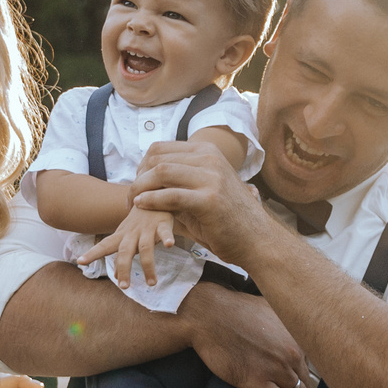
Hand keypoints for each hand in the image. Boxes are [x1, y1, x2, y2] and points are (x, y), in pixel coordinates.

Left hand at [78, 206, 178, 288]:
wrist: (154, 192)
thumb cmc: (140, 220)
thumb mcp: (128, 236)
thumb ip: (121, 255)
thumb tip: (115, 275)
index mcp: (122, 235)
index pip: (104, 245)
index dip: (92, 253)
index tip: (80, 261)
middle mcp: (132, 232)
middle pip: (124, 251)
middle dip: (123, 268)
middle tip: (124, 287)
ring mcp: (147, 228)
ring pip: (145, 247)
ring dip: (148, 266)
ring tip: (151, 283)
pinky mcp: (162, 223)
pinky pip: (164, 232)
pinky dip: (167, 238)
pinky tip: (169, 245)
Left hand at [132, 139, 276, 269]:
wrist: (256, 239)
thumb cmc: (227, 218)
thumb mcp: (203, 189)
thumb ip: (179, 180)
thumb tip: (147, 177)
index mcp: (207, 152)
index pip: (160, 148)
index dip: (141, 165)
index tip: (137, 184)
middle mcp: (210, 159)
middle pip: (157, 158)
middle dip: (138, 177)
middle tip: (130, 197)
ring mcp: (211, 177)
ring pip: (161, 172)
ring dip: (139, 188)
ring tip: (132, 203)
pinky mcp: (209, 200)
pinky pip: (170, 195)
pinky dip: (150, 200)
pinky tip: (141, 206)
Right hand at [179, 283, 312, 387]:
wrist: (208, 316)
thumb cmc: (233, 310)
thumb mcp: (269, 308)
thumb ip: (284, 322)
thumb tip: (287, 329)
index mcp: (294, 336)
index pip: (309, 363)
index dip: (302, 375)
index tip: (297, 381)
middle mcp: (291, 353)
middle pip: (306, 383)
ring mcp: (276, 369)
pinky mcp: (258, 383)